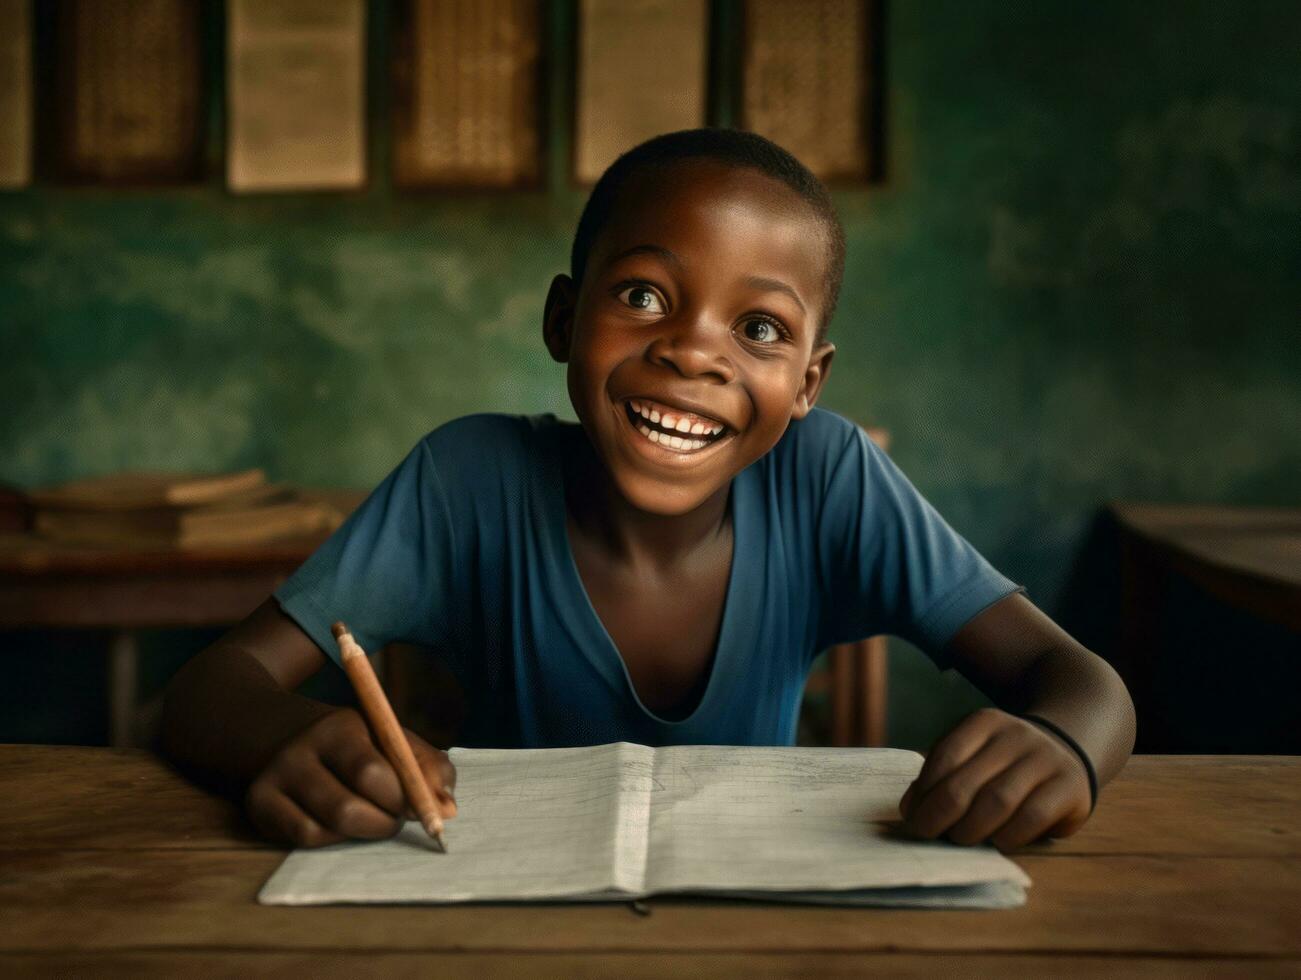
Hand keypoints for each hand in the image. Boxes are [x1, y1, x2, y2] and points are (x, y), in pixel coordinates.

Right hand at [245, 708, 456, 846]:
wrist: (284, 732)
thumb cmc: (355, 743)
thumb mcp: (391, 738)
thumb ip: (427, 766)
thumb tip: (448, 809)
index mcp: (339, 726)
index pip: (372, 772)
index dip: (404, 799)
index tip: (423, 810)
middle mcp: (301, 751)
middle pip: (347, 808)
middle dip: (384, 822)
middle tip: (397, 818)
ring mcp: (275, 779)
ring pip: (325, 828)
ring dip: (361, 833)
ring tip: (373, 818)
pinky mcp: (259, 805)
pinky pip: (303, 838)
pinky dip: (332, 839)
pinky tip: (340, 825)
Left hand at [897, 707, 1090, 850]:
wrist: (1067, 754)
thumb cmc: (1006, 764)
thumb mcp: (976, 756)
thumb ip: (946, 775)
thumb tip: (911, 808)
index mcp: (985, 722)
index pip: (945, 756)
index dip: (923, 791)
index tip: (911, 816)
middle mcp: (1015, 735)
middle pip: (965, 783)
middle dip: (938, 815)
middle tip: (926, 835)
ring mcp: (1045, 759)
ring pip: (996, 801)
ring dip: (970, 829)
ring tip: (958, 840)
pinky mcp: (1069, 786)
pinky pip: (1032, 816)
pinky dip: (1008, 836)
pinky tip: (996, 842)